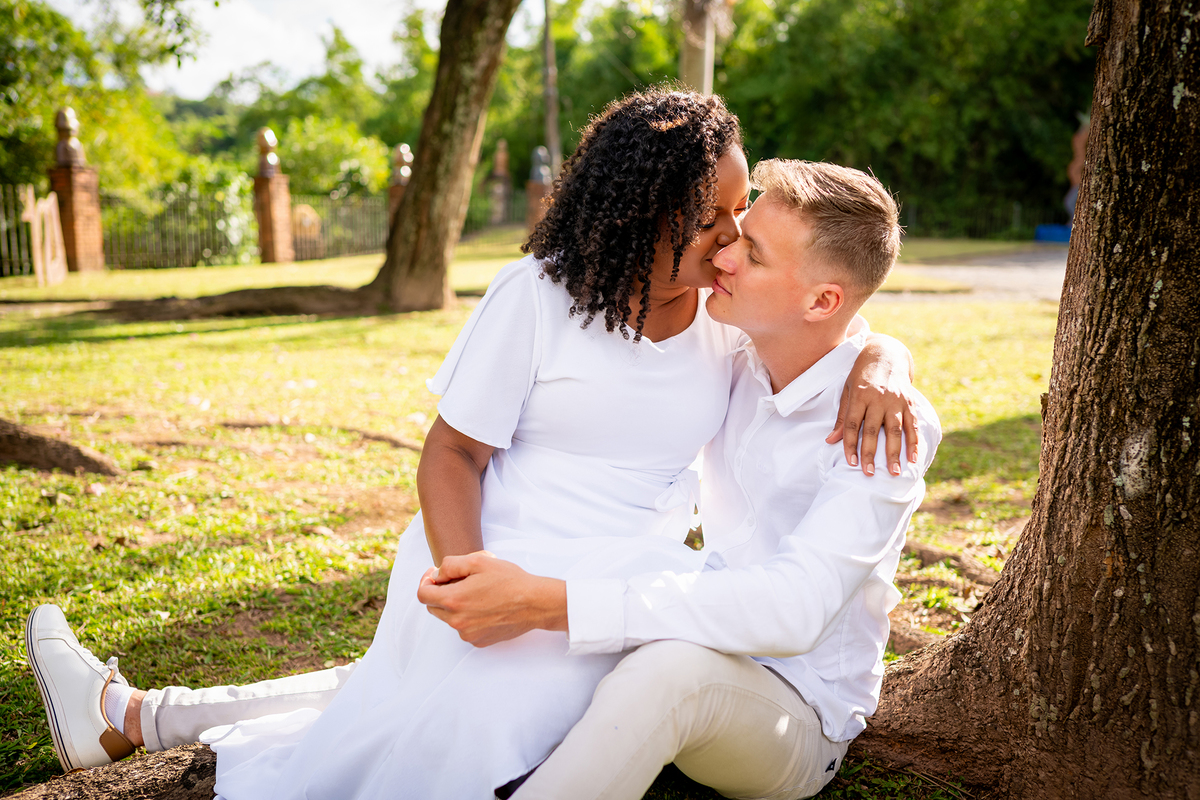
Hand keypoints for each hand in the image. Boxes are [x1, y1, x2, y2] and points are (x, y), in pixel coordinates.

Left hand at [416, 552, 567, 646]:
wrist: (534, 603)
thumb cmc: (509, 580)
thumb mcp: (478, 561)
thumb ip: (450, 565)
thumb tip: (436, 576)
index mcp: (454, 601)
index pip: (423, 595)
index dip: (426, 581)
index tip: (436, 575)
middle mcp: (457, 622)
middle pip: (434, 607)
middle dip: (441, 593)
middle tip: (459, 581)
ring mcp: (468, 634)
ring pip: (450, 618)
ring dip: (456, 605)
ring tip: (478, 593)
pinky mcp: (479, 641)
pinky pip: (465, 628)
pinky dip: (469, 617)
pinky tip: (486, 606)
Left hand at [826, 340, 918, 475]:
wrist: (885, 354)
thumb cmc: (861, 375)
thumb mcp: (847, 390)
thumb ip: (842, 417)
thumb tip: (830, 441)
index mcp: (859, 394)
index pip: (852, 424)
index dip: (850, 445)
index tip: (851, 463)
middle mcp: (878, 398)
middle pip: (873, 430)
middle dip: (870, 454)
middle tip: (869, 473)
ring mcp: (896, 400)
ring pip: (895, 430)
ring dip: (894, 453)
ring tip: (894, 472)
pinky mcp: (909, 402)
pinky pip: (912, 425)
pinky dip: (913, 442)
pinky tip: (912, 458)